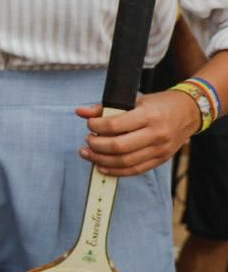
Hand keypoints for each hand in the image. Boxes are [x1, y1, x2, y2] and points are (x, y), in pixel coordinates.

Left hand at [76, 91, 199, 176]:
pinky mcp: (161, 160)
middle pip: (119, 147)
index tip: (90, 124)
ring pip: (125, 161)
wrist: (189, 111)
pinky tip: (101, 167)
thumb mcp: (135, 100)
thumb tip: (81, 112)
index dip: (97, 126)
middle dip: (96, 145)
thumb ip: (106, 107)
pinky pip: (135, 170)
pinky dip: (115, 171)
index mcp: (149, 115)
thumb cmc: (159, 104)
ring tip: (88, 153)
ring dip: (101, 160)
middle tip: (88, 140)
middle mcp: (156, 134)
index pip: (116, 125)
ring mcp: (160, 149)